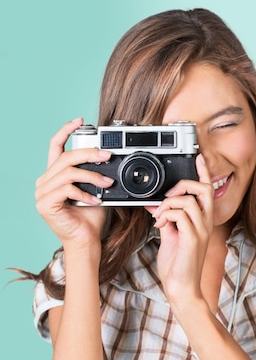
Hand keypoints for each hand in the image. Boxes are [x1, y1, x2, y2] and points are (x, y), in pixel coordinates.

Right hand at [35, 118, 113, 248]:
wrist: (86, 239)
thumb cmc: (91, 216)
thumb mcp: (95, 188)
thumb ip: (95, 172)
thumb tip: (108, 156)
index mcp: (55, 175)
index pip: (56, 146)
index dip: (66, 131)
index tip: (80, 120)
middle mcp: (45, 181)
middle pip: (66, 157)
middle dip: (89, 153)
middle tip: (107, 155)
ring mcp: (42, 193)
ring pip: (68, 173)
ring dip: (92, 175)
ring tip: (107, 183)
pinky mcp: (45, 204)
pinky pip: (67, 190)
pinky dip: (85, 193)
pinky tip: (96, 200)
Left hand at [146, 154, 212, 301]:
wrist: (181, 288)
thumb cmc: (178, 265)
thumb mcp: (171, 237)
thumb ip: (167, 219)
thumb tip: (156, 206)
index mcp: (202, 221)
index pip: (207, 190)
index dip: (203, 172)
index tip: (198, 156)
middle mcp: (206, 223)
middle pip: (203, 189)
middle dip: (183, 185)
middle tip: (168, 196)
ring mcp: (201, 230)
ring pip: (187, 200)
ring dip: (168, 204)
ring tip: (159, 218)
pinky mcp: (193, 238)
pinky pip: (180, 215)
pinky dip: (166, 216)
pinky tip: (160, 226)